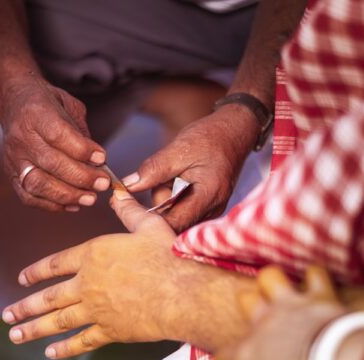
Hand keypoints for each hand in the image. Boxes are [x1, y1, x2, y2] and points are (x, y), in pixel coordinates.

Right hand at [0, 78, 111, 210]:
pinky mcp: (11, 175)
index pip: (58, 135)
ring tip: (90, 198)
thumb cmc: (47, 105)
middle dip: (81, 177)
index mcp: (35, 113)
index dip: (82, 150)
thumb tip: (98, 163)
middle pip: (51, 163)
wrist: (14, 103)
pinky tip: (73, 205)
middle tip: (103, 184)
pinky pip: (29, 196)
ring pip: (38, 184)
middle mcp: (21, 137)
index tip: (102, 158)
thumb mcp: (69, 105)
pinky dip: (52, 205)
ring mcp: (13, 159)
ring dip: (67, 195)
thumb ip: (82, 132)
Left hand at [2, 188, 181, 357]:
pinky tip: (50, 353)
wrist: (181, 293)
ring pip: (58, 321)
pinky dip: (65, 348)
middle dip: (25, 307)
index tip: (22, 279)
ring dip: (34, 329)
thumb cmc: (168, 256)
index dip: (36, 271)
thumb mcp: (148, 226)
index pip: (55, 263)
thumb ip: (129, 211)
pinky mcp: (111, 331)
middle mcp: (88, 283)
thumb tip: (118, 193)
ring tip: (15, 335)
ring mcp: (97, 310)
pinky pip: (82, 341)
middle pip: (49, 297)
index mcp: (93, 255)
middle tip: (8, 314)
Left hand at [123, 106, 257, 231]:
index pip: (173, 224)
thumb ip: (153, 170)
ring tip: (174, 176)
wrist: (235, 132)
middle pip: (173, 223)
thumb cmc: (211, 138)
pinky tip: (180, 182)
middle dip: (159, 205)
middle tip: (161, 178)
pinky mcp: (207, 207)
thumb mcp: (179, 149)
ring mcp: (211, 211)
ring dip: (167, 200)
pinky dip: (175, 198)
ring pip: (177, 217)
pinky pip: (184, 210)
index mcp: (207, 196)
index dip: (149, 219)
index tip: (130, 204)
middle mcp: (212, 210)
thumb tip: (129, 186)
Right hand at [215, 266, 344, 359]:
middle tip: (259, 323)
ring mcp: (290, 306)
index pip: (224, 359)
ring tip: (280, 293)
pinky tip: (317, 285)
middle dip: (249, 308)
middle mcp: (264, 324)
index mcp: (248, 356)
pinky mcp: (320, 296)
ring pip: (270, 276)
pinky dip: (316, 279)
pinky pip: (316, 275)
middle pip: (245, 300)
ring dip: (274, 283)